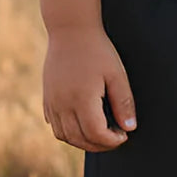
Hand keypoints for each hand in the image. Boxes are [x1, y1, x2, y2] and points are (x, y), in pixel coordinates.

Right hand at [43, 25, 137, 151]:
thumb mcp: (117, 74)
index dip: (111, 140)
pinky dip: (69, 132)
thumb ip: (123, 102)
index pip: (96, 133)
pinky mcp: (47, 99)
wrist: (70, 31)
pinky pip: (55, 125)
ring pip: (64, 136)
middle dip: (99, 145)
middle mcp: (63, 105)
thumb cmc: (98, 50)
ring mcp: (52, 103)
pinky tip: (83, 125)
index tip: (123, 136)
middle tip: (115, 139)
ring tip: (100, 135)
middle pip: (79, 139)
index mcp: (82, 99)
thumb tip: (129, 128)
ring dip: (82, 141)